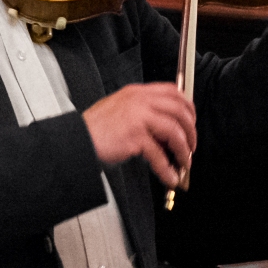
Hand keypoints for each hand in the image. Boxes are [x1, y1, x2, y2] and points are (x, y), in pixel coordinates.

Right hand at [81, 82, 196, 183]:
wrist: (77, 139)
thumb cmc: (95, 128)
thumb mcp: (120, 109)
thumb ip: (143, 113)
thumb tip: (167, 131)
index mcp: (137, 92)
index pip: (172, 91)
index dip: (188, 107)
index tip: (191, 121)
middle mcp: (139, 101)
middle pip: (179, 110)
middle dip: (191, 131)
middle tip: (191, 146)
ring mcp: (137, 117)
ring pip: (174, 131)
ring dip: (183, 151)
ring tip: (183, 164)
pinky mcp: (134, 136)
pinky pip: (159, 154)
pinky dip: (167, 168)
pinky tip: (169, 177)